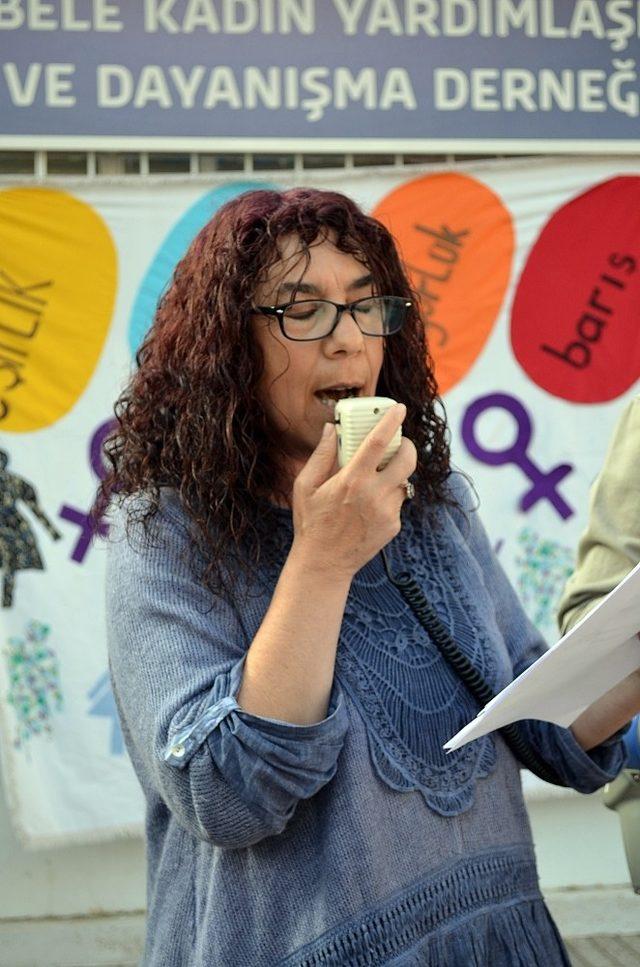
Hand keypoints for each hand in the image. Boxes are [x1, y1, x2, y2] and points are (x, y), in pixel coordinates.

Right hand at [291, 404, 416, 579]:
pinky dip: (388, 496)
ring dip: (394, 474)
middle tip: (400, 443)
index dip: (391, 421)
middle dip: (408, 446)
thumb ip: (320, 456)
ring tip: (375, 479)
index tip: (399, 408)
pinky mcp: (394, 526)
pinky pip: (397, 501)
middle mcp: (374, 494)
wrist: (324, 563)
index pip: (378, 442)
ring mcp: (388, 512)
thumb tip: (331, 429)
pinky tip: (368, 506)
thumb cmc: (311, 522)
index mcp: (352, 480)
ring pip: (403, 481)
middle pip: (407, 459)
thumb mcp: (305, 486)